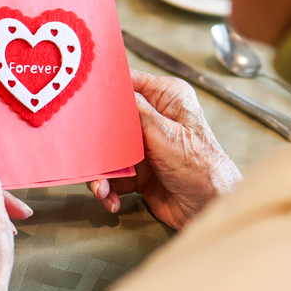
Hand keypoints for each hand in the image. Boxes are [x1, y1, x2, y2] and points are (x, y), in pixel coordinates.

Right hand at [88, 70, 241, 229]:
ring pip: (108, 151)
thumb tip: (112, 87)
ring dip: (100, 172)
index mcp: (166, 98)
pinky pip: (113, 176)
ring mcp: (145, 147)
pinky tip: (110, 199)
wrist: (209, 207)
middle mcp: (154, 119)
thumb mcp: (164, 133)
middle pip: (112, 120)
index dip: (104, 87)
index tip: (81, 94)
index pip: (129, 82)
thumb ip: (136, 110)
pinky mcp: (139, 172)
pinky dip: (108, 188)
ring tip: (99, 188)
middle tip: (86, 152)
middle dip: (96, 141)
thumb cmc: (200, 167)